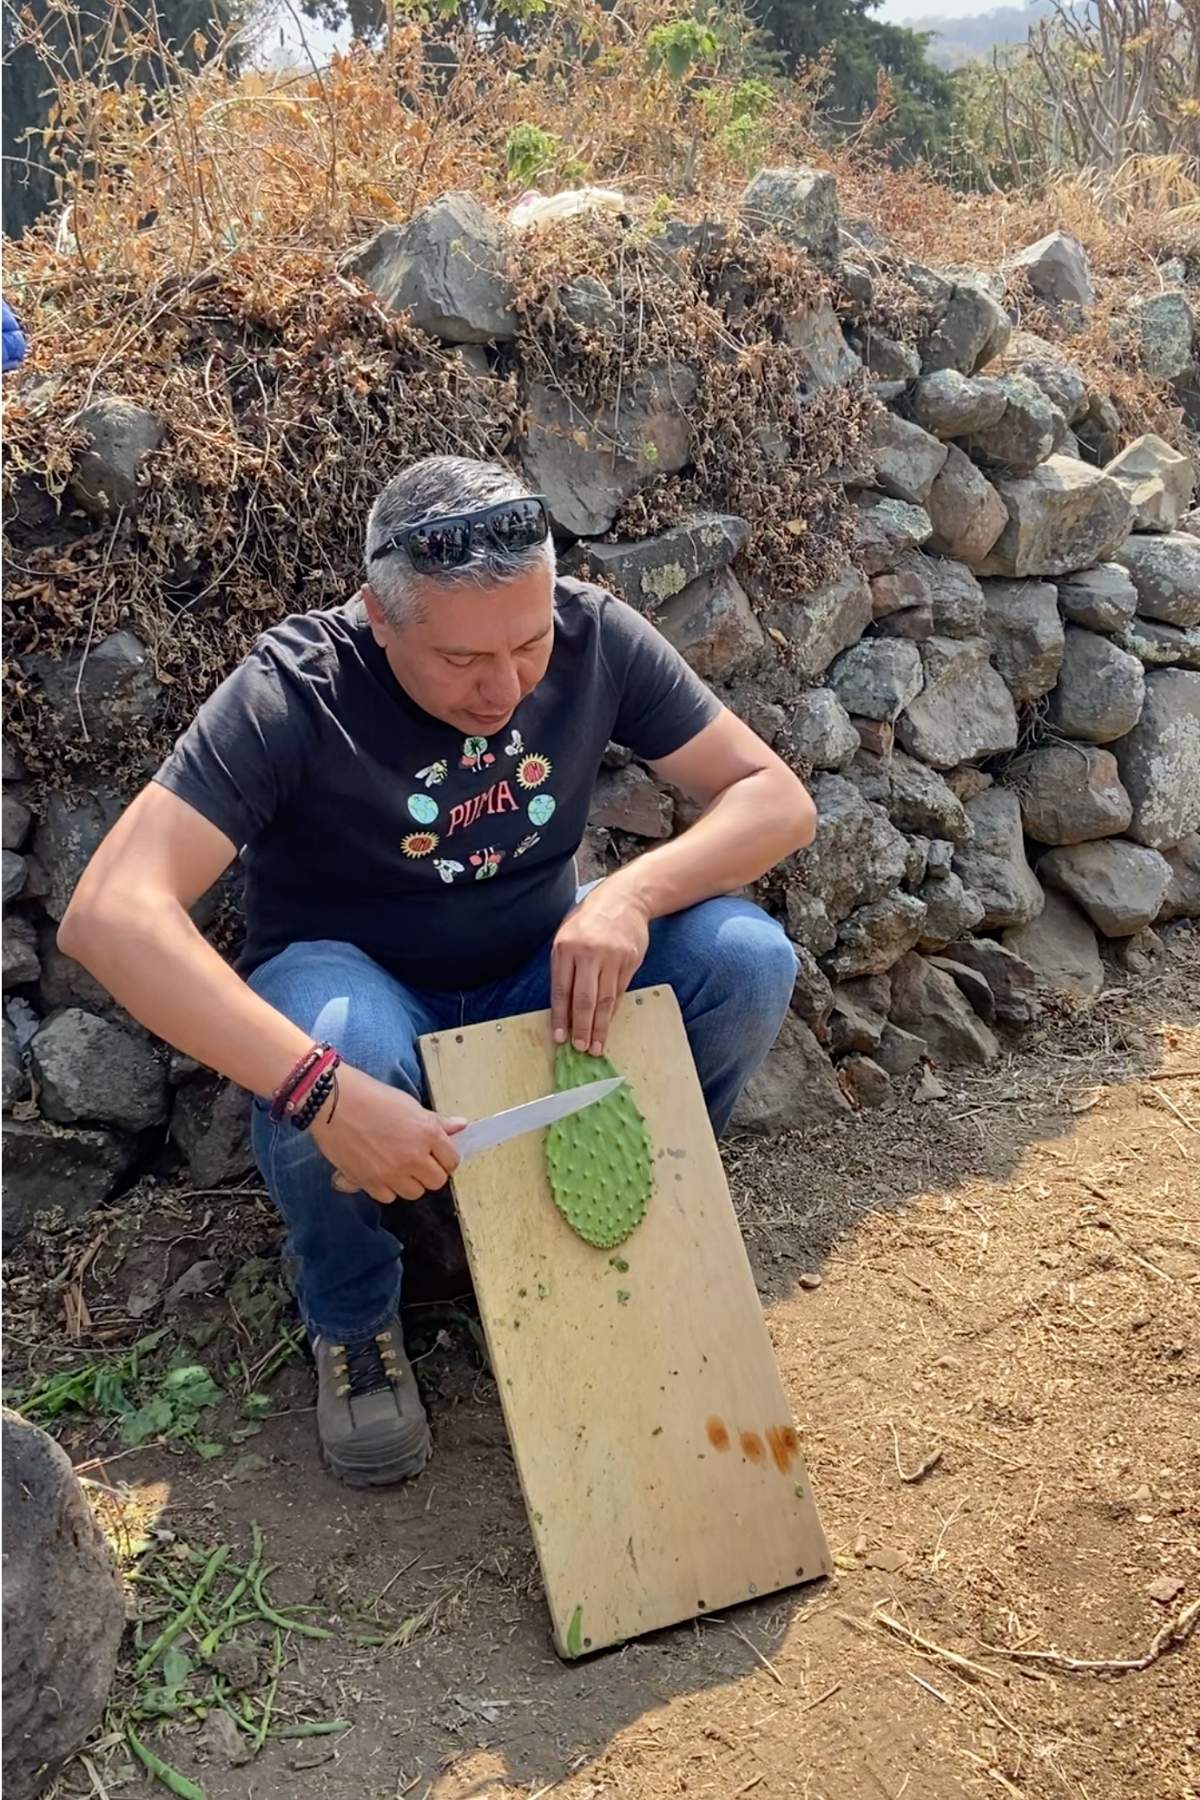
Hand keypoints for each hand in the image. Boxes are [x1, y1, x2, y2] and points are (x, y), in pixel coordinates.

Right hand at [310, 1064, 464, 1203]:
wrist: (333, 1102)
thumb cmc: (372, 1096)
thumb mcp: (409, 1105)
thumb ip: (437, 1121)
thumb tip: (462, 1126)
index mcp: (428, 1134)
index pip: (452, 1161)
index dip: (445, 1158)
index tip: (436, 1155)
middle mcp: (414, 1158)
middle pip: (436, 1182)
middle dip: (429, 1172)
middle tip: (417, 1161)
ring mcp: (391, 1173)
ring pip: (413, 1192)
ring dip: (408, 1182)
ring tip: (396, 1166)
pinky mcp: (370, 1183)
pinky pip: (388, 1197)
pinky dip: (385, 1188)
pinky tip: (378, 1172)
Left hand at [551, 883, 650, 1055]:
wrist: (625, 899)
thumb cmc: (589, 919)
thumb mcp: (567, 935)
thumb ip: (563, 966)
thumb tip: (562, 1006)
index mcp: (566, 947)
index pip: (561, 990)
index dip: (561, 1017)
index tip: (560, 1037)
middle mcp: (589, 953)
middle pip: (585, 999)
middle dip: (582, 1027)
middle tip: (580, 1048)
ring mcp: (612, 958)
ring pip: (605, 1000)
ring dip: (600, 1026)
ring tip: (596, 1046)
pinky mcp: (630, 961)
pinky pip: (620, 992)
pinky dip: (612, 1010)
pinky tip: (607, 1023)